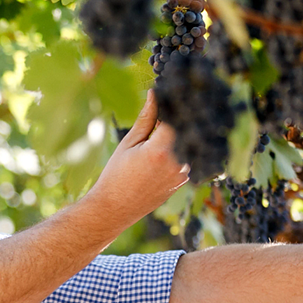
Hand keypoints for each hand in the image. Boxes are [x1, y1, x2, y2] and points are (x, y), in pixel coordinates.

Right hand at [86, 92, 189, 227]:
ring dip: (179, 135)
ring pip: (188, 144)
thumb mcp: (128, 143)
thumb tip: (154, 93)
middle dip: (178, 118)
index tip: (170, 93)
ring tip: (160, 132)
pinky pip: (186, 158)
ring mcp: (182, 174)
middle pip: (186, 129)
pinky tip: (161, 152)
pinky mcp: (183, 181)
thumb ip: (146, 118)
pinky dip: (179, 150)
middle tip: (169, 106)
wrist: (115, 209)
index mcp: (160, 150)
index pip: (177, 116)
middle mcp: (176, 162)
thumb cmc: (116, 175)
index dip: (173, 103)